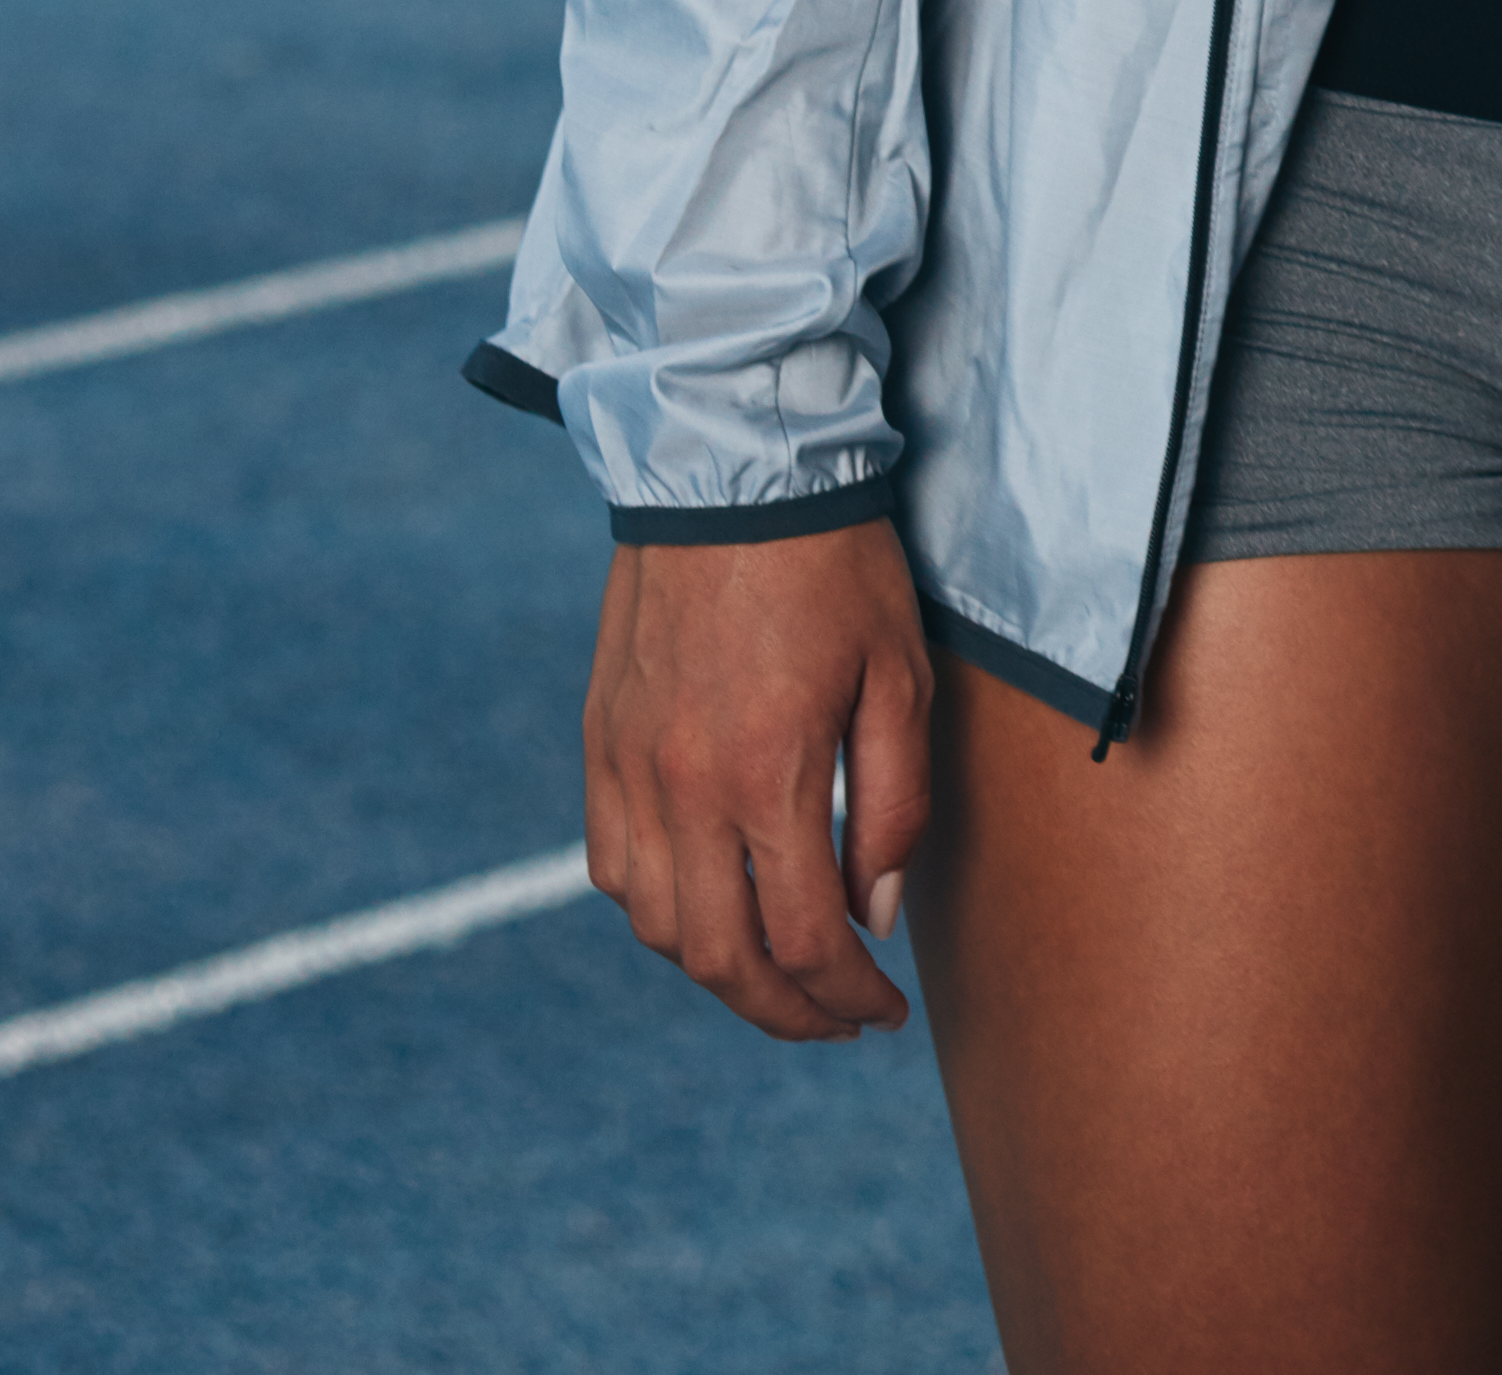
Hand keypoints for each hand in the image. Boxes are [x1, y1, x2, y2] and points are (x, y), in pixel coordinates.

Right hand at [579, 523, 935, 1041]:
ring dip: (719, 973)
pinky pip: (614, 870)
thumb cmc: (838, 571)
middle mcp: (682, 789)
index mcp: (767, 774)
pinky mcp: (600, 749)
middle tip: (837, 1023)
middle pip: (718, 958)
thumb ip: (892, 807)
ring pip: (657, 926)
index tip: (882, 1013)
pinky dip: (660, 914)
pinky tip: (709, 911)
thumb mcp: (901, 680)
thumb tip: (872, 914)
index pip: (801, 938)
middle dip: (783, 1013)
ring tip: (782, 978)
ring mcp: (628, 772)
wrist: (733, 476)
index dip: (845, 995)